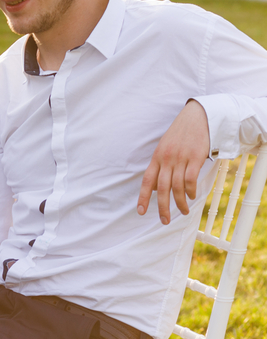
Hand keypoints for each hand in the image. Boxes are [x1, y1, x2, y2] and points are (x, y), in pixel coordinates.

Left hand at [138, 100, 210, 224]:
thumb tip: (156, 187)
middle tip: (165, 220)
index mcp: (157, 157)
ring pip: (177, 186)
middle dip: (162, 207)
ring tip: (183, 211)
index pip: (146, 181)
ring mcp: (180, 158)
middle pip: (161, 188)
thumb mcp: (165, 148)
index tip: (140, 211)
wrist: (197, 117)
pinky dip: (190, 190)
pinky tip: (192, 196)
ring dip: (180, 202)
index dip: (143, 197)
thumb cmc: (180, 135)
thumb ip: (160, 166)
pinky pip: (190, 179)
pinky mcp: (195, 157)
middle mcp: (166, 159)